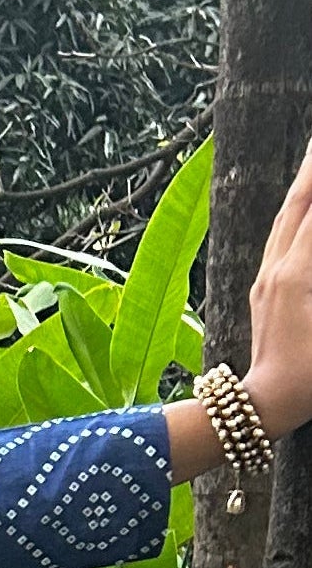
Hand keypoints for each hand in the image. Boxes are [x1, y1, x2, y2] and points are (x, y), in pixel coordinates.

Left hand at [246, 130, 311, 441]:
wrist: (264, 405)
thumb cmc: (309, 374)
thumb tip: (309, 251)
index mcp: (296, 275)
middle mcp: (276, 270)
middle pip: (296, 206)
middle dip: (311, 170)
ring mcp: (265, 281)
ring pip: (283, 222)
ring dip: (300, 188)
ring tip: (311, 162)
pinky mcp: (261, 293)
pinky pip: (278, 242)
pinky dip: (292, 216)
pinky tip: (297, 210)